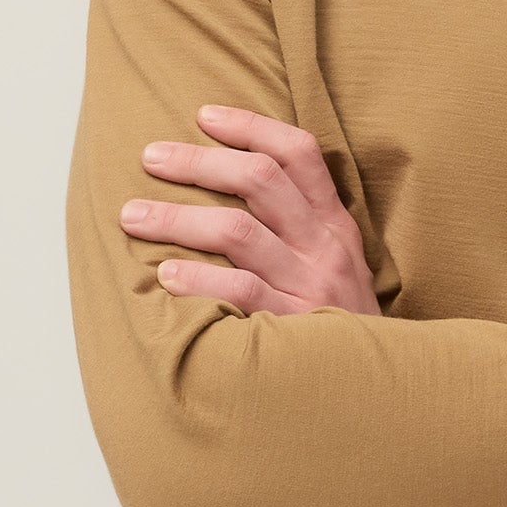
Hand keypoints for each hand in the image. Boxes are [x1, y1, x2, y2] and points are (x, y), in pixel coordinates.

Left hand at [121, 104, 381, 315]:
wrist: (373, 390)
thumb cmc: (338, 324)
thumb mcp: (336, 266)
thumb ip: (298, 229)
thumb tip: (229, 184)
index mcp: (334, 225)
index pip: (299, 154)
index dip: (251, 126)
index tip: (203, 115)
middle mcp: (326, 248)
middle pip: (260, 181)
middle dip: (199, 162)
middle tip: (150, 157)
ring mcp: (310, 286)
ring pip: (239, 231)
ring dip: (178, 218)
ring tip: (133, 217)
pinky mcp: (293, 326)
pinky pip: (238, 291)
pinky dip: (197, 279)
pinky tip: (165, 276)